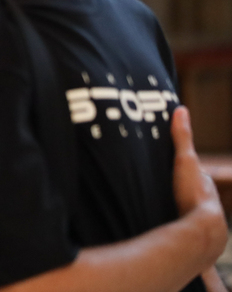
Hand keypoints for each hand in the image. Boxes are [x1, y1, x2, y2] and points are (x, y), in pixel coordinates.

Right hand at [171, 106, 226, 261]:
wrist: (202, 234)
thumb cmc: (194, 196)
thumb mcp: (185, 162)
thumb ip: (182, 138)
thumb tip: (181, 109)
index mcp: (204, 188)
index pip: (194, 175)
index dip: (184, 170)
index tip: (170, 168)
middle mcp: (206, 207)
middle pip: (192, 197)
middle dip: (181, 195)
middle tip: (164, 192)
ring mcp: (201, 228)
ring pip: (190, 221)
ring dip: (180, 220)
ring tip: (163, 219)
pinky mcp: (194, 248)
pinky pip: (190, 251)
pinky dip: (188, 256)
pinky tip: (182, 260)